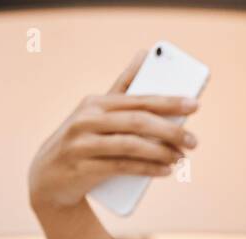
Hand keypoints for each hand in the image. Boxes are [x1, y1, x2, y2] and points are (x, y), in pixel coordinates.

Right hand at [28, 49, 199, 212]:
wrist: (50, 177)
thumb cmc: (85, 140)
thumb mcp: (98, 113)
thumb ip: (123, 88)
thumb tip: (145, 55)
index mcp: (96, 103)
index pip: (138, 99)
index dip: (169, 102)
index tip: (195, 104)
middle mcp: (87, 119)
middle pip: (138, 122)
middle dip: (171, 131)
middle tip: (194, 141)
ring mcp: (83, 143)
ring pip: (131, 145)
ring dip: (162, 152)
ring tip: (182, 157)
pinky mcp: (83, 167)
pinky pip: (122, 167)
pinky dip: (147, 169)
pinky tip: (166, 171)